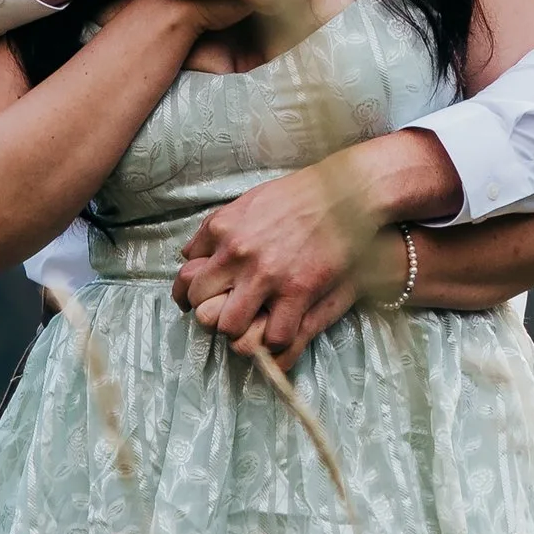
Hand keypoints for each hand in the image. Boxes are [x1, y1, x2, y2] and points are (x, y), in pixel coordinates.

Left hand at [172, 160, 391, 366]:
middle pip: (204, 308)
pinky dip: (276, 342)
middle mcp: (238, 253)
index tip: (192, 305)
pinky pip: (274, 337)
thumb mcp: (247, 201)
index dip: (187, 298)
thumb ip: (215, 228)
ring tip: (255, 327)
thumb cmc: (298, 195)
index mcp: (223, 230)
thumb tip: (189, 255)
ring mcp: (267, 274)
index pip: (187, 278)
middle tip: (230, 316)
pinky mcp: (298, 290)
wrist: (346, 192)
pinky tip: (282, 332)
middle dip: (213, 318)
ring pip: (232, 328)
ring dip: (241, 334)